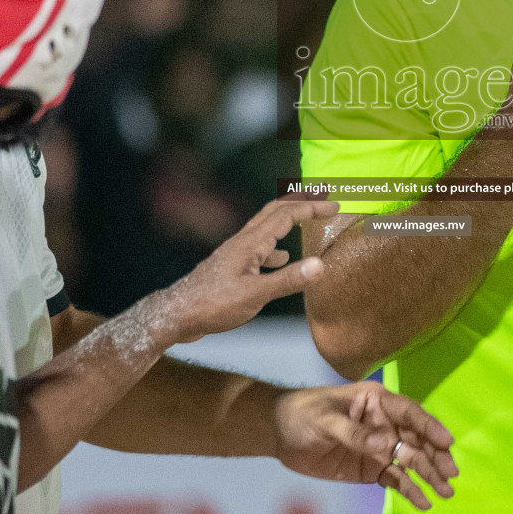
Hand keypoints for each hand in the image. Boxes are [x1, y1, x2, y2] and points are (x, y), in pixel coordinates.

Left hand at [165, 199, 338, 342]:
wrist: (177, 314)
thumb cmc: (212, 304)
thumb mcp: (255, 295)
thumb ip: (288, 280)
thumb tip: (320, 265)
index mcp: (250, 243)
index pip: (286, 214)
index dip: (312, 208)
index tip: (334, 207)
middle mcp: (243, 242)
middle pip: (274, 211)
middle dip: (300, 203)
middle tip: (323, 200)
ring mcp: (236, 253)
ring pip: (266, 229)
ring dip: (288, 221)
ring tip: (305, 222)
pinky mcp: (232, 267)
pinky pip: (259, 248)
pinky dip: (275, 248)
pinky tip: (280, 260)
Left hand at [272, 381, 457, 509]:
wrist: (280, 433)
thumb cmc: (303, 414)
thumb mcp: (326, 420)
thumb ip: (355, 432)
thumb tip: (385, 445)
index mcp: (376, 401)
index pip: (410, 412)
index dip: (429, 427)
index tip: (447, 442)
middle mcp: (385, 422)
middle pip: (416, 439)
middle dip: (435, 456)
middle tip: (451, 475)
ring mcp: (380, 446)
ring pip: (410, 460)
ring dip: (428, 475)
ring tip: (446, 492)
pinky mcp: (372, 468)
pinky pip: (395, 478)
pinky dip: (409, 489)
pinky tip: (423, 502)